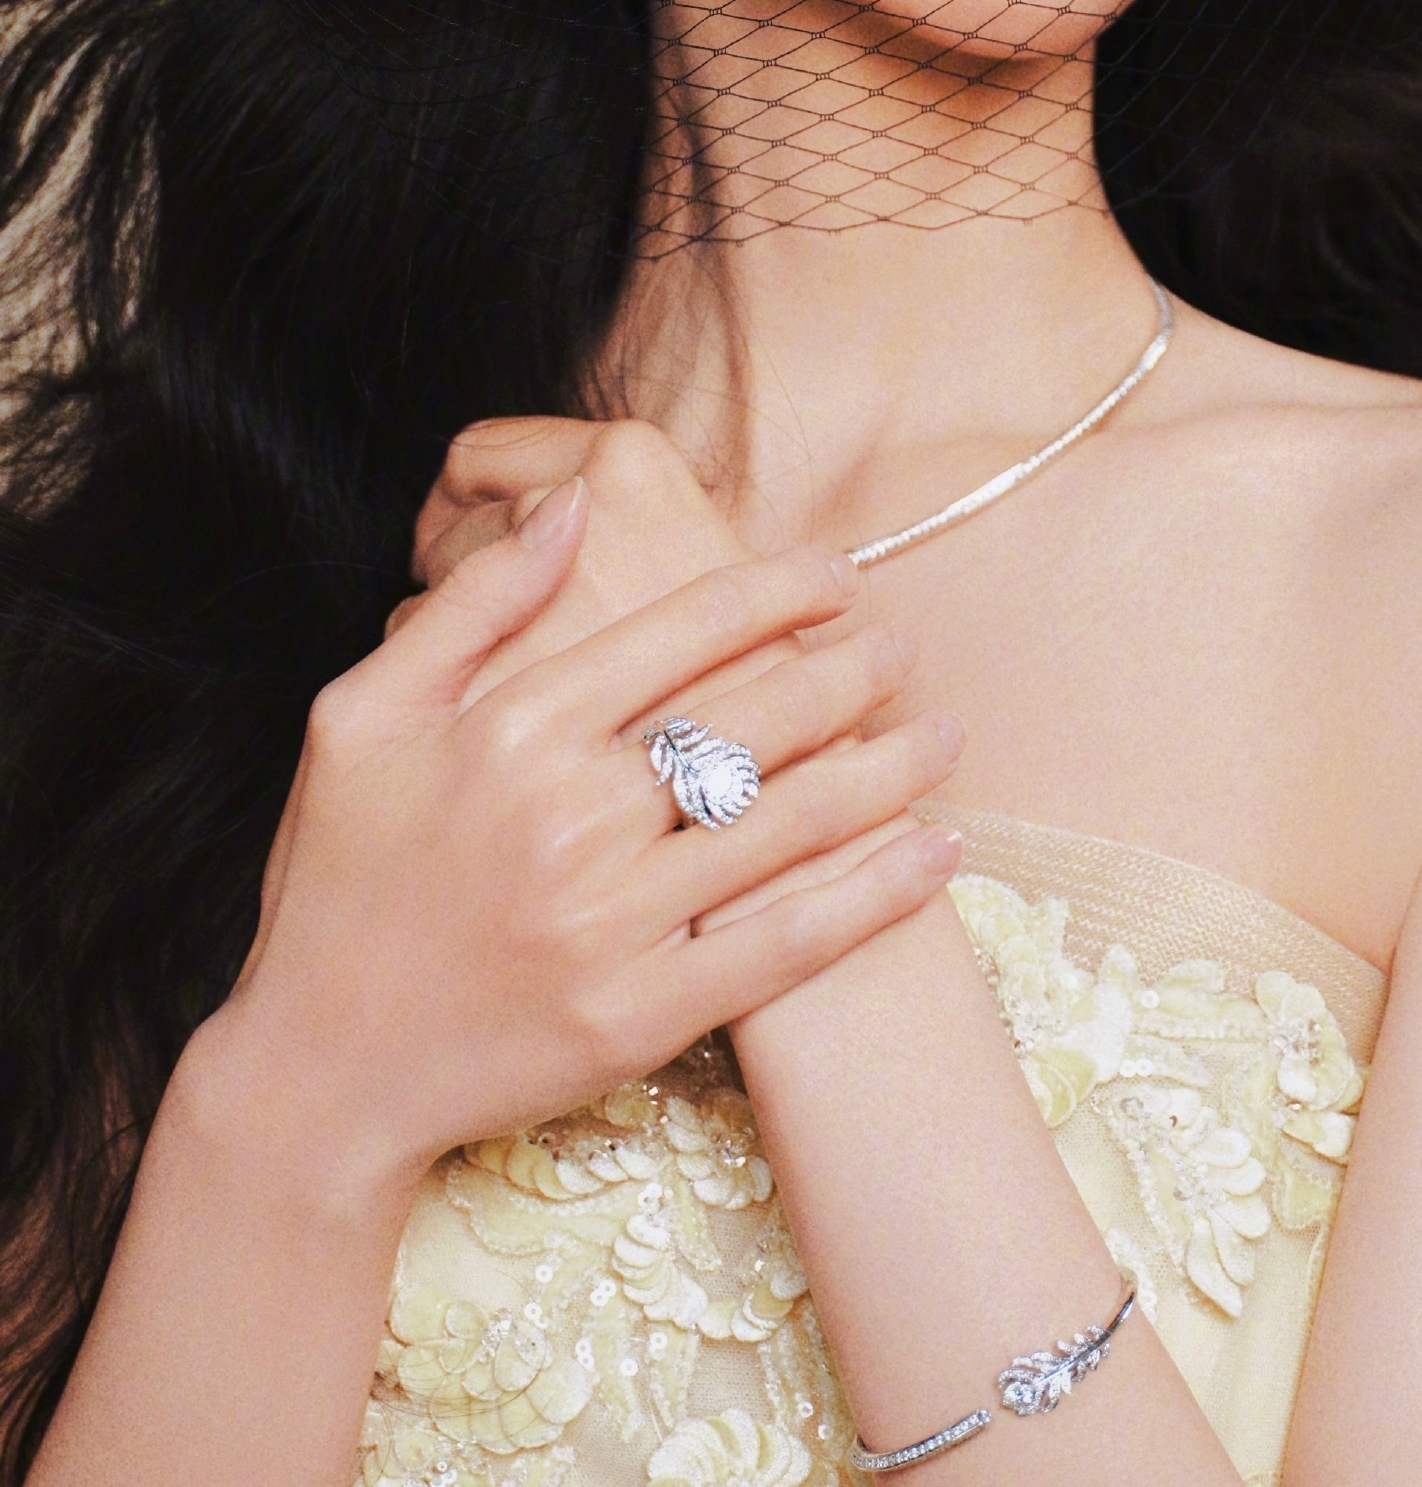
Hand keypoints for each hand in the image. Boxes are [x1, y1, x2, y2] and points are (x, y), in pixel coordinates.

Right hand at [202, 478, 963, 1192]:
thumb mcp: (361, 715)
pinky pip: (786, 943)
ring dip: (887, 769)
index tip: (838, 574)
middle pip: (754, 716)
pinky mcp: (642, 1015)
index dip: (776, 591)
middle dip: (850, 671)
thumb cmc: (338, 879)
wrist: (317, 1075)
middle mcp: (571, 815)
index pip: (680, 631)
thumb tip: (568, 504)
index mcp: (512, 729)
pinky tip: (936, 854)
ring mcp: (612, 920)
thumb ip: (473, 606)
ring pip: (789, 820)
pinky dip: (873, 894)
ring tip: (946, 733)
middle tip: (903, 649)